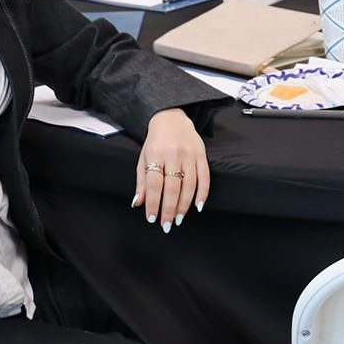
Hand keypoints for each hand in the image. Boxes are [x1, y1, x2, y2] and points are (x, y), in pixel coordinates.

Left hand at [132, 108, 208, 230]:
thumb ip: (142, 182)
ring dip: (184, 205)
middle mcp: (173, 154)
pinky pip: (205, 177)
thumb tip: (138, 204)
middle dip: (169, 209)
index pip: (154, 184)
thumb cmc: (155, 142)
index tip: (152, 218)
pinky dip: (203, 193)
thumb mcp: (143, 158)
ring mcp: (189, 154)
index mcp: (155, 154)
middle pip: (172, 187)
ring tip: (178, 219)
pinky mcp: (201, 155)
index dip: (153, 203)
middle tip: (166, 224)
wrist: (172, 118)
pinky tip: (198, 206)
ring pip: (189, 185)